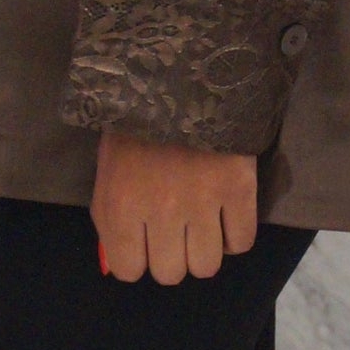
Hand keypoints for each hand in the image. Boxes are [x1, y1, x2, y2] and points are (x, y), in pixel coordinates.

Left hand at [93, 134, 257, 283]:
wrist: (180, 76)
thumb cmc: (135, 125)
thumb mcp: (108, 172)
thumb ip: (111, 220)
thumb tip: (123, 262)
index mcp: (121, 207)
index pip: (130, 271)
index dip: (138, 260)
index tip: (144, 242)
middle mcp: (161, 213)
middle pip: (171, 273)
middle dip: (171, 257)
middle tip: (175, 233)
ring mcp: (203, 203)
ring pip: (207, 266)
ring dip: (203, 251)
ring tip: (202, 227)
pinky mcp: (238, 190)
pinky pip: (241, 241)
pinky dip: (234, 236)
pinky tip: (225, 217)